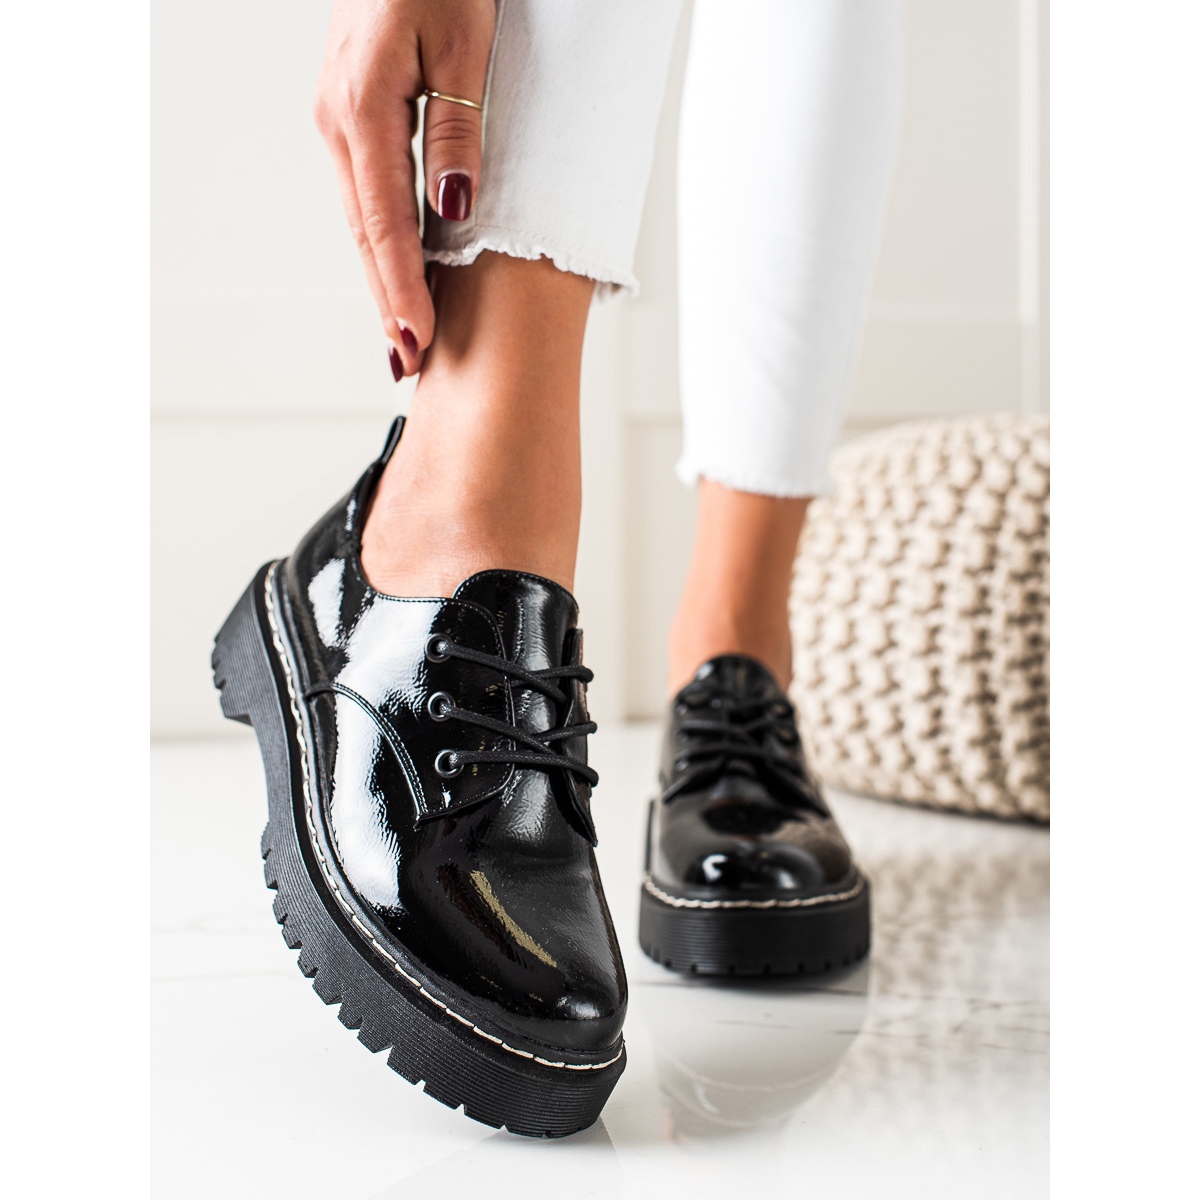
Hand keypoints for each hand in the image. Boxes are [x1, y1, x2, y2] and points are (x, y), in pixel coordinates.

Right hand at [314, 0, 494, 375]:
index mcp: (364, 107)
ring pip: (363, 217)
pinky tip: (396, 270)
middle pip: (366, 232)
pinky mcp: (352, 112)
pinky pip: (368, 192)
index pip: (385, 224)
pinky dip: (382, 240)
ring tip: (403, 335)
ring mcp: (339, 116)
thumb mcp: (464, 45)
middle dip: (389, 301)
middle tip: (407, 363)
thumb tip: (451, 208)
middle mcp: (339, 119)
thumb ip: (456, 130)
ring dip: (382, 278)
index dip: (402, 289)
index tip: (417, 340)